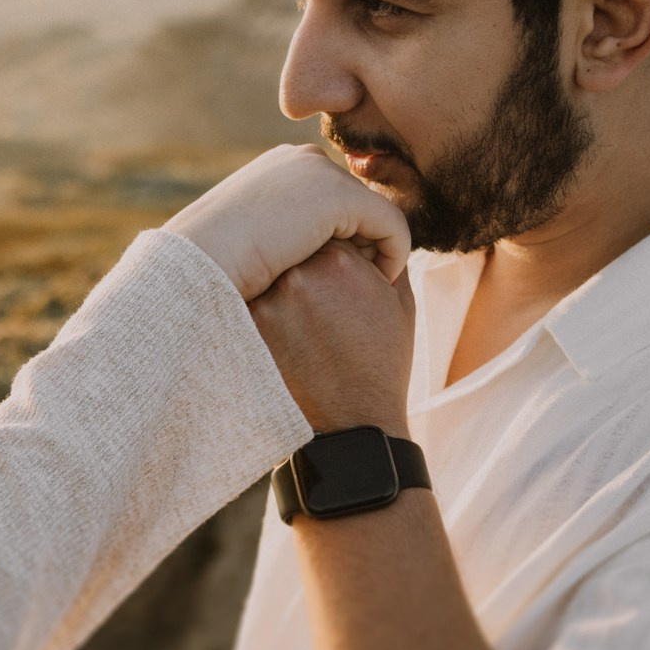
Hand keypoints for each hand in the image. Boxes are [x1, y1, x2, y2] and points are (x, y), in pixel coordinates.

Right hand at [165, 145, 409, 300]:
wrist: (196, 265)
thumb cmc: (211, 267)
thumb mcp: (245, 238)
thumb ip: (277, 231)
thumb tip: (299, 249)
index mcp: (281, 166)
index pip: (332, 195)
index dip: (344, 235)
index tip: (346, 273)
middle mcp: (302, 159)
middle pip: (358, 200)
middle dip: (365, 240)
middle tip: (365, 281)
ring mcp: (320, 173)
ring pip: (378, 212)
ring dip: (378, 249)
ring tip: (372, 285)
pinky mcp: (338, 197)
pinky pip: (392, 226)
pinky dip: (395, 254)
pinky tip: (382, 282)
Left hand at [250, 239, 416, 434]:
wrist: (356, 420)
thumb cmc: (382, 360)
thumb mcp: (399, 301)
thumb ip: (384, 256)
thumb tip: (367, 229)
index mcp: (340, 259)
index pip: (323, 229)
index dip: (328, 247)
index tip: (334, 276)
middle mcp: (301, 273)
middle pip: (292, 247)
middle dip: (302, 263)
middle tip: (317, 298)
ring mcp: (271, 300)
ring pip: (269, 273)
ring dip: (280, 286)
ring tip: (305, 320)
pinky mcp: (251, 327)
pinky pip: (253, 302)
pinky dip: (265, 311)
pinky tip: (287, 335)